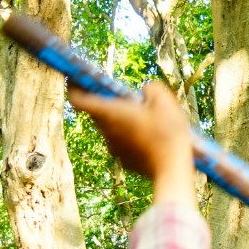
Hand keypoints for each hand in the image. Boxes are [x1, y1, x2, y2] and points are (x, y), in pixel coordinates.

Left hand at [69, 81, 195, 204]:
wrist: (173, 168)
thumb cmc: (167, 132)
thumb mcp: (163, 100)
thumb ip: (150, 88)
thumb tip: (145, 92)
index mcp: (110, 113)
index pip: (78, 99)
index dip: (74, 87)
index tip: (77, 79)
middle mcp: (106, 131)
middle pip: (96, 112)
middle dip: (107, 102)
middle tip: (125, 96)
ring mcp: (114, 148)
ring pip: (111, 127)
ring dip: (121, 119)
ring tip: (144, 117)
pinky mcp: (124, 160)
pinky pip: (121, 142)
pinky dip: (130, 135)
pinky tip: (150, 135)